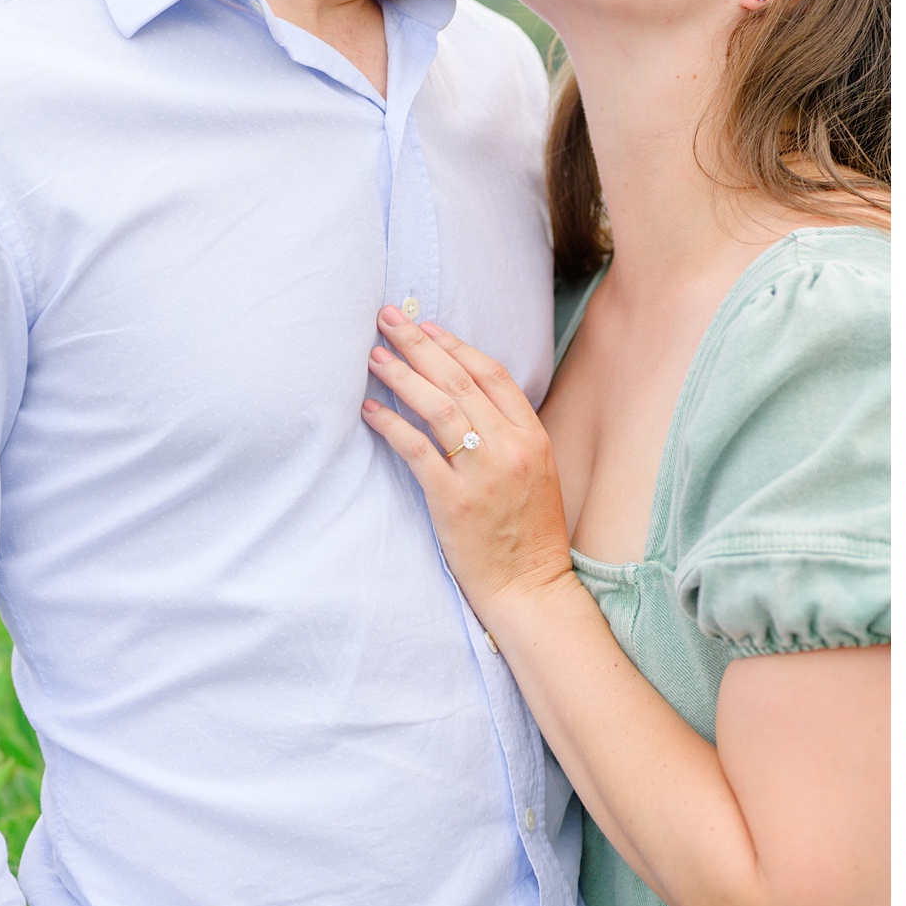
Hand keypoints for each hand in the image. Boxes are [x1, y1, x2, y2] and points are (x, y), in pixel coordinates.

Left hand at [360, 309, 575, 619]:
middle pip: (460, 381)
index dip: (455, 345)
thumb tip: (468, 403)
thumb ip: (509, 437)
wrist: (530, 586)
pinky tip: (370, 409)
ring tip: (373, 356)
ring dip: (402, 376)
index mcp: (533, 436)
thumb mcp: (536, 473)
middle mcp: (511, 447)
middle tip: (387, 319)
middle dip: (419, 344)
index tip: (426, 325)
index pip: (492, 374)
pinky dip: (391, 425)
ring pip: (438, 408)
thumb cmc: (528, 535)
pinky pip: (416, 451)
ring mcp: (484, 473)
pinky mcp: (455, 501)